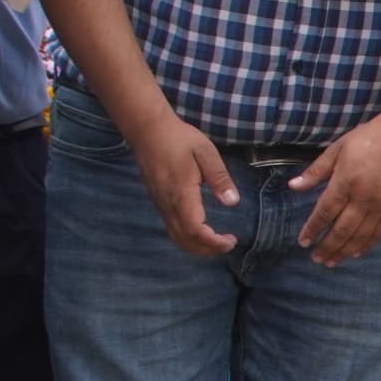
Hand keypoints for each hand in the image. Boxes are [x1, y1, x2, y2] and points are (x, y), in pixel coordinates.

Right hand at [126, 113, 237, 256]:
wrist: (148, 130)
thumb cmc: (179, 138)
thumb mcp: (206, 153)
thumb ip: (219, 178)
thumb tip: (232, 202)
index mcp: (181, 194)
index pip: (195, 230)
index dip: (213, 242)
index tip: (230, 241)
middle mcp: (168, 204)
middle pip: (185, 240)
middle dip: (208, 249)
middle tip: (228, 244)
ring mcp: (160, 204)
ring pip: (176, 237)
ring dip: (197, 247)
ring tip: (217, 243)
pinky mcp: (158, 202)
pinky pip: (171, 229)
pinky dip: (187, 238)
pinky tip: (200, 233)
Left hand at [293, 109, 380, 261]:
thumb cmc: (370, 137)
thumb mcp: (338, 148)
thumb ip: (316, 170)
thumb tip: (293, 186)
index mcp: (346, 180)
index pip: (325, 211)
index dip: (312, 228)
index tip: (303, 242)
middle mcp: (363, 197)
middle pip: (341, 229)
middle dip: (327, 246)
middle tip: (315, 259)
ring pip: (360, 235)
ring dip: (344, 250)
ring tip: (331, 261)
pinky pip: (378, 232)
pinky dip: (365, 244)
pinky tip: (355, 253)